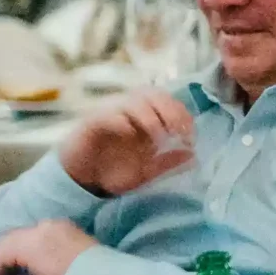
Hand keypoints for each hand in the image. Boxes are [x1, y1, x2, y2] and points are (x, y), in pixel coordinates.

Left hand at [0, 220, 97, 274]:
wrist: (95, 271)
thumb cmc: (93, 271)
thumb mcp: (76, 260)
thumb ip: (61, 257)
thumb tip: (48, 270)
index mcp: (60, 227)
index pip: (32, 237)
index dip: (23, 256)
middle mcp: (43, 226)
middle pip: (13, 239)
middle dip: (7, 262)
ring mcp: (31, 234)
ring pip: (2, 248)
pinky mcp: (20, 248)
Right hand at [57, 90, 196, 197]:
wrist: (82, 180)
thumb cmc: (115, 170)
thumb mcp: (147, 171)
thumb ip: (168, 163)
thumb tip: (194, 156)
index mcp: (146, 117)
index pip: (169, 102)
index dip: (183, 115)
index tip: (190, 137)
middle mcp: (129, 111)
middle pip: (154, 94)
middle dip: (171, 111)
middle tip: (179, 133)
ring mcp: (110, 114)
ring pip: (133, 100)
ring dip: (150, 117)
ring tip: (158, 138)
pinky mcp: (91, 123)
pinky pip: (108, 114)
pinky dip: (122, 121)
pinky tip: (131, 134)